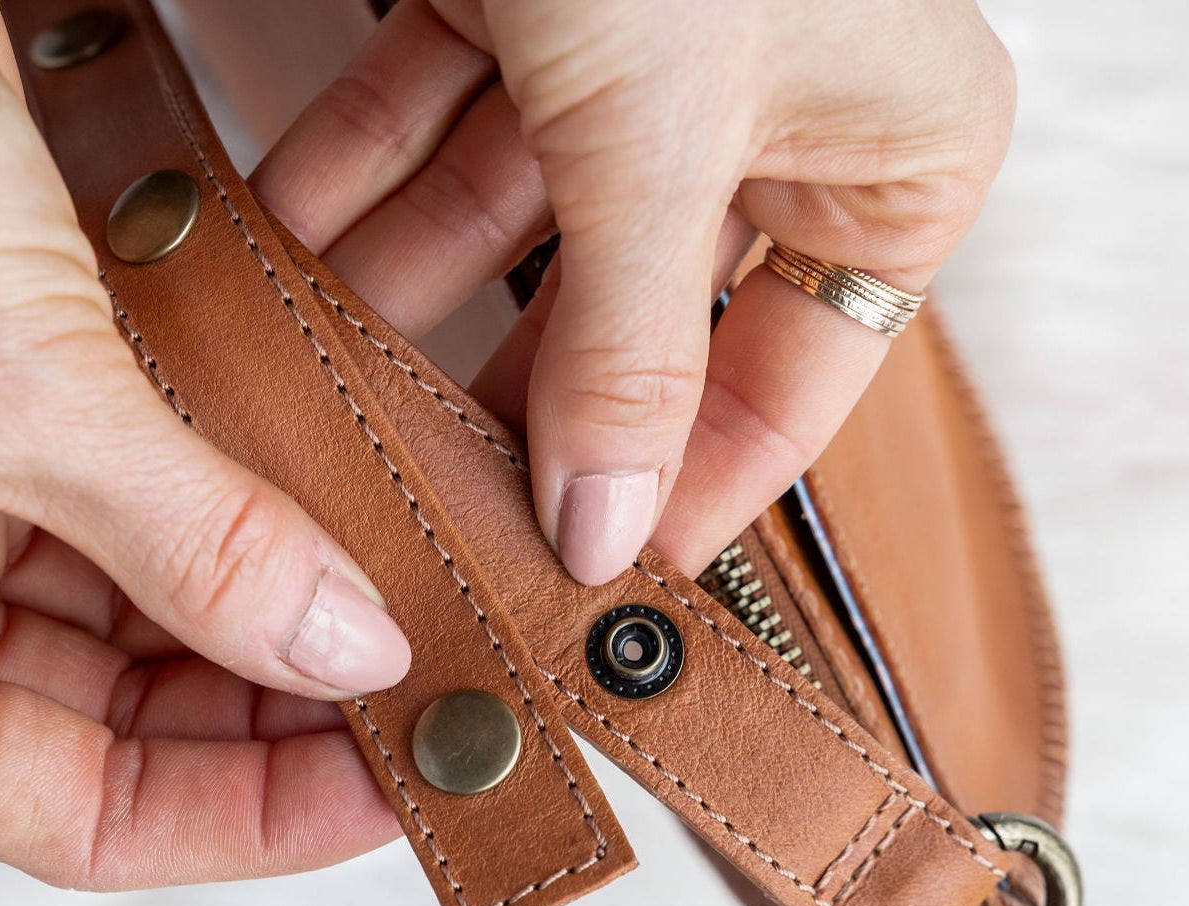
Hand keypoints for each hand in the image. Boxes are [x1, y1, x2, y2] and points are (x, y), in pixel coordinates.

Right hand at [0, 0, 451, 886]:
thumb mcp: (26, 398)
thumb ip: (204, 547)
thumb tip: (345, 652)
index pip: (80, 817)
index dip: (248, 821)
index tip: (388, 792)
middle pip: (126, 729)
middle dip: (280, 715)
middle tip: (426, 701)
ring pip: (149, 626)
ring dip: (274, 619)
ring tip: (407, 616)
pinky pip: (145, 516)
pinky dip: (241, 524)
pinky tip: (337, 523)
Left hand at [257, 0, 1014, 582]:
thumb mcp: (658, 138)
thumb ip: (633, 352)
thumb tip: (612, 530)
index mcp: (891, 154)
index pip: (799, 380)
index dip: (697, 482)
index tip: (599, 565)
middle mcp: (783, 111)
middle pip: (644, 317)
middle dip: (519, 386)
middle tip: (438, 486)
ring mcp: (653, 60)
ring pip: (527, 228)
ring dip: (415, 284)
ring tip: (330, 358)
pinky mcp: (538, 2)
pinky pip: (455, 119)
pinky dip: (371, 166)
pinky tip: (297, 223)